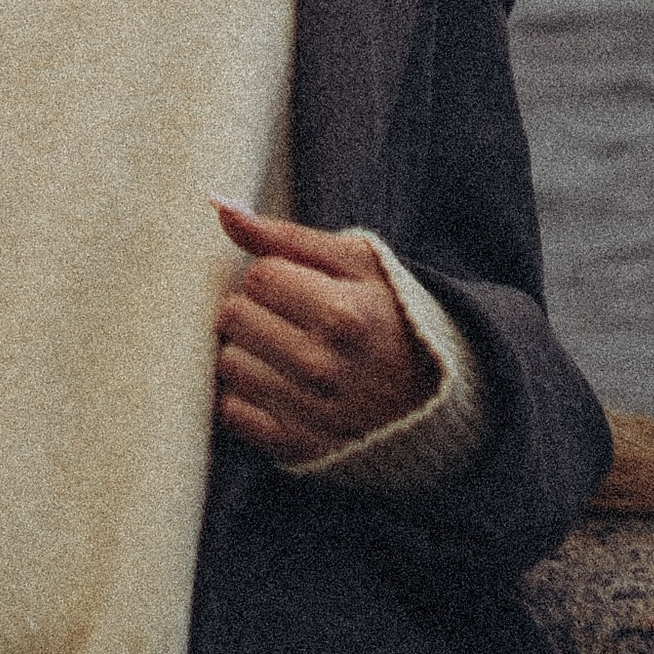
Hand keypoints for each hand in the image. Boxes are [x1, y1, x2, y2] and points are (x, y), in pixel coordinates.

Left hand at [211, 203, 434, 465]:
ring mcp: (309, 413)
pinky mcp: (297, 448)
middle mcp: (323, 367)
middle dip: (255, 311)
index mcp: (342, 314)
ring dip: (248, 352)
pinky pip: (232, 411)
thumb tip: (216, 205)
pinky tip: (280, 385)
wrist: (437, 399)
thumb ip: (284, 234)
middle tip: (291, 319)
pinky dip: (247, 396)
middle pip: (233, 317)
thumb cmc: (392, 317)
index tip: (303, 288)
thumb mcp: (357, 263)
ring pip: (227, 363)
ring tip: (288, 352)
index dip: (275, 276)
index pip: (258, 276)